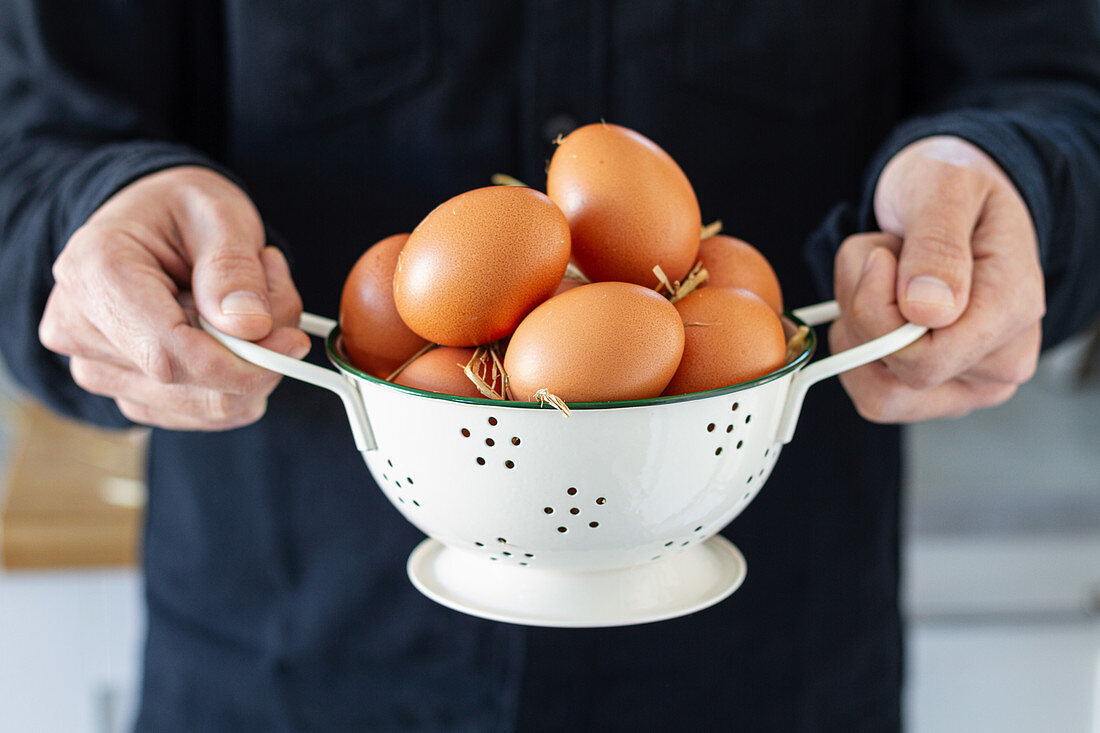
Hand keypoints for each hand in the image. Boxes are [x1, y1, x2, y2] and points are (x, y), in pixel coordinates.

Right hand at [39, 166, 309, 428]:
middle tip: (277, 293)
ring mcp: (99, 369)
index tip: (292, 344)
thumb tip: (251, 328)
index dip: (240, 364)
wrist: (154, 222)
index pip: (168, 354)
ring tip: (250, 300)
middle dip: (257, 355)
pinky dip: (237, 379)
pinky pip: (203, 411)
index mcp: (94, 275)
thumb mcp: (218, 213)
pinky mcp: (129, 393)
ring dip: (251, 365)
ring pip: (203, 405)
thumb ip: (234, 268)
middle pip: (188, 385)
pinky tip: (234, 332)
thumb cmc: (181, 210)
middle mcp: (81, 331)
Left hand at [831, 136, 1044, 421]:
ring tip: (882, 278)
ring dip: (855, 329)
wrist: (954, 199)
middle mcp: (1000, 362)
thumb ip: (937, 245)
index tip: (878, 256)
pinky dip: (856, 346)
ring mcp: (968, 384)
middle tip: (879, 257)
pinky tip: (875, 305)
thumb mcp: (945, 187)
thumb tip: (928, 311)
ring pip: (878, 392)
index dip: (877, 311)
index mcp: (1014, 311)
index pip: (927, 358)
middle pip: (896, 376)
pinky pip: (872, 393)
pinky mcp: (933, 392)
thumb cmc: (953, 189)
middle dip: (863, 311)